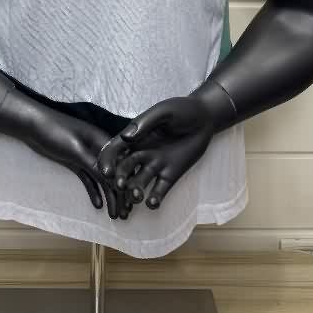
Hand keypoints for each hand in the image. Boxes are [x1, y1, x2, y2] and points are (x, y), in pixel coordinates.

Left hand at [23, 104, 134, 219]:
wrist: (33, 125)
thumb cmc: (56, 132)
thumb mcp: (76, 150)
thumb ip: (94, 164)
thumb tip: (113, 181)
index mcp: (103, 140)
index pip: (120, 166)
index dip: (126, 185)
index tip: (131, 204)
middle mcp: (99, 148)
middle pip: (113, 174)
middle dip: (119, 194)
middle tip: (124, 215)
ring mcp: (87, 155)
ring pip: (101, 179)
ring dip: (108, 196)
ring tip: (114, 215)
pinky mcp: (76, 161)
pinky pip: (88, 178)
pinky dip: (93, 191)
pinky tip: (98, 205)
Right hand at [97, 95, 214, 208]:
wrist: (205, 118)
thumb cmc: (182, 110)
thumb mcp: (164, 112)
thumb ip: (146, 123)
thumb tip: (126, 136)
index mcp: (136, 136)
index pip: (116, 149)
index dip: (108, 160)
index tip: (106, 172)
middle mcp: (142, 152)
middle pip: (125, 168)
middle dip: (120, 178)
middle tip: (121, 185)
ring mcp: (156, 165)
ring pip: (139, 182)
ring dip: (135, 191)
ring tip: (137, 197)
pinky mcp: (170, 175)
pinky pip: (159, 190)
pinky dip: (154, 199)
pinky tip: (153, 202)